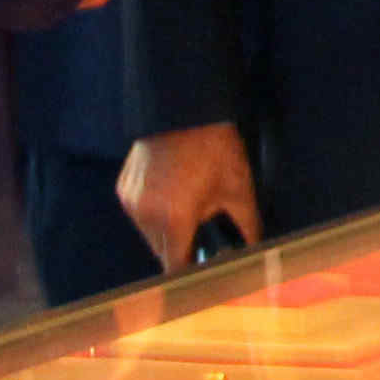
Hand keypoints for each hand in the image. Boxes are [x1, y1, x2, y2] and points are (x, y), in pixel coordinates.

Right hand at [120, 120, 257, 264]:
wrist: (185, 107)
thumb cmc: (214, 146)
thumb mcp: (238, 189)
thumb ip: (247, 227)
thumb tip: (255, 249)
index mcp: (173, 220)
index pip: (175, 269)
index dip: (192, 272)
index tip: (205, 269)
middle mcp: (145, 215)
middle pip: (162, 252)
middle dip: (183, 248)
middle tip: (204, 231)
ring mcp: (131, 201)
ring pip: (149, 234)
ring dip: (168, 231)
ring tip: (189, 207)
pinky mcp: (124, 187)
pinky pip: (140, 213)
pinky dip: (155, 212)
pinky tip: (174, 194)